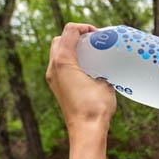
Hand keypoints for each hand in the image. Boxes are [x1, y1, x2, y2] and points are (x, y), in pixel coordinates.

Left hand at [45, 22, 116, 137]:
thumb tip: (104, 71)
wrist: (86, 130)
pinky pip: (60, 67)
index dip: (84, 28)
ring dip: (72, 50)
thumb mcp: (105, 83)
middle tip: (93, 42)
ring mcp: (53, 78)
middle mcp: (53, 67)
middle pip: (59, 40)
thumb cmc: (96, 108)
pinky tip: (87, 70)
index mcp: (63, 61)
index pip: (69, 31)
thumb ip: (102, 71)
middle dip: (75, 37)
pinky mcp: (56, 87)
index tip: (98, 34)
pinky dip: (71, 62)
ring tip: (91, 55)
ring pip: (57, 53)